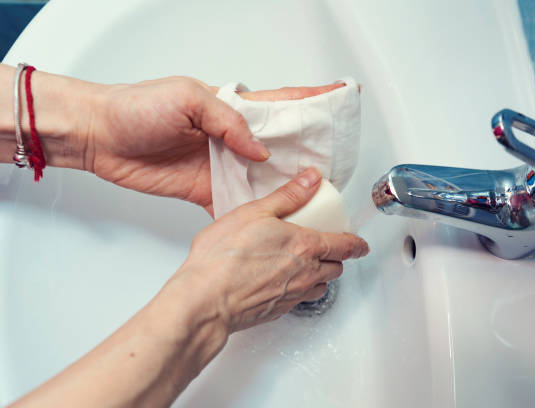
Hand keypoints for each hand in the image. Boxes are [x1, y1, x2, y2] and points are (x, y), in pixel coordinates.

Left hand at [87, 77, 344, 213]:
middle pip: (280, 145)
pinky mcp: (207, 190)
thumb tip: (258, 150)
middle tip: (335, 163)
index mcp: (232, 108)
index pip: (281, 103)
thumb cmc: (138, 108)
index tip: (341, 99)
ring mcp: (222, 165)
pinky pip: (237, 202)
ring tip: (315, 197)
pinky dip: (255, 212)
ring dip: (287, 186)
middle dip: (308, 152)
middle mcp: (232, 138)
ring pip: (264, 177)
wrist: (104, 137)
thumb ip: (227, 122)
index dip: (312, 102)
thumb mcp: (187, 99)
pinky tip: (274, 220)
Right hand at [167, 167, 368, 337]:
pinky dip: (300, 290)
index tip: (361, 244)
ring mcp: (292, 295)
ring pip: (320, 287)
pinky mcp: (277, 311)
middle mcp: (305, 274)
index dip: (357, 244)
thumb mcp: (255, 212)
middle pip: (336, 268)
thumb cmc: (224, 258)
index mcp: (305, 247)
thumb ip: (287, 196)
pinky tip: (282, 282)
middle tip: (329, 249)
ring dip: (321, 276)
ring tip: (307, 266)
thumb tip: (312, 179)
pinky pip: (300, 300)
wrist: (206, 300)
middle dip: (337, 258)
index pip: (345, 246)